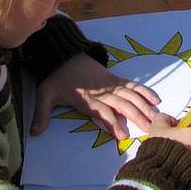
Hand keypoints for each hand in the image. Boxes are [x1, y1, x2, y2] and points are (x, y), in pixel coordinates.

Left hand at [32, 53, 159, 139]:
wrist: (64, 54)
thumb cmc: (56, 77)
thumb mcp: (46, 94)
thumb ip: (41, 115)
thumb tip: (34, 133)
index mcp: (87, 99)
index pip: (102, 112)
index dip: (112, 123)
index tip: (123, 135)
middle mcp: (102, 92)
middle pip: (122, 105)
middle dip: (136, 117)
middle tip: (149, 130)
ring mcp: (110, 84)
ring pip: (130, 95)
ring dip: (144, 106)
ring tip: (157, 118)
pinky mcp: (115, 79)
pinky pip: (132, 85)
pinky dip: (144, 92)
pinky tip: (156, 100)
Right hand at [148, 113, 190, 174]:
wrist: (168, 176)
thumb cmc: (167, 152)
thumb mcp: (158, 128)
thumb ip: (163, 119)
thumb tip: (165, 119)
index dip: (188, 120)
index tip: (178, 125)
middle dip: (190, 135)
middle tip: (175, 138)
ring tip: (174, 153)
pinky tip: (177, 162)